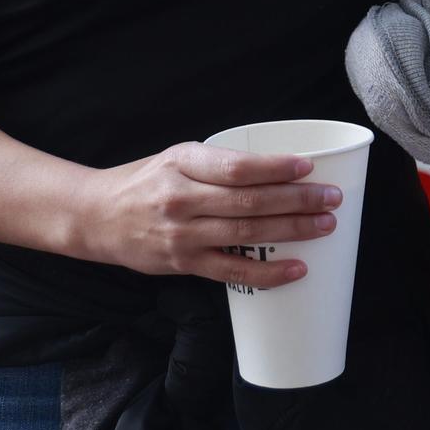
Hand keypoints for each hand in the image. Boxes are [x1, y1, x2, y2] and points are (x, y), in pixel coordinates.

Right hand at [74, 141, 342, 291]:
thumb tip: (277, 168)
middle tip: (332, 199)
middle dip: (297, 200)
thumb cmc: (145, 181)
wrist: (97, 217)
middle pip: (249, 201)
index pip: (235, 166)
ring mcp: (182, 234)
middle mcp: (182, 198)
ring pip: (246, 234)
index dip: (274, 167)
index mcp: (183, 163)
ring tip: (325, 226)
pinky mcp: (183, 263)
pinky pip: (232, 271)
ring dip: (291, 231)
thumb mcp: (175, 157)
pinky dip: (267, 272)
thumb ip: (217, 163)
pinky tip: (296, 268)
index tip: (308, 166)